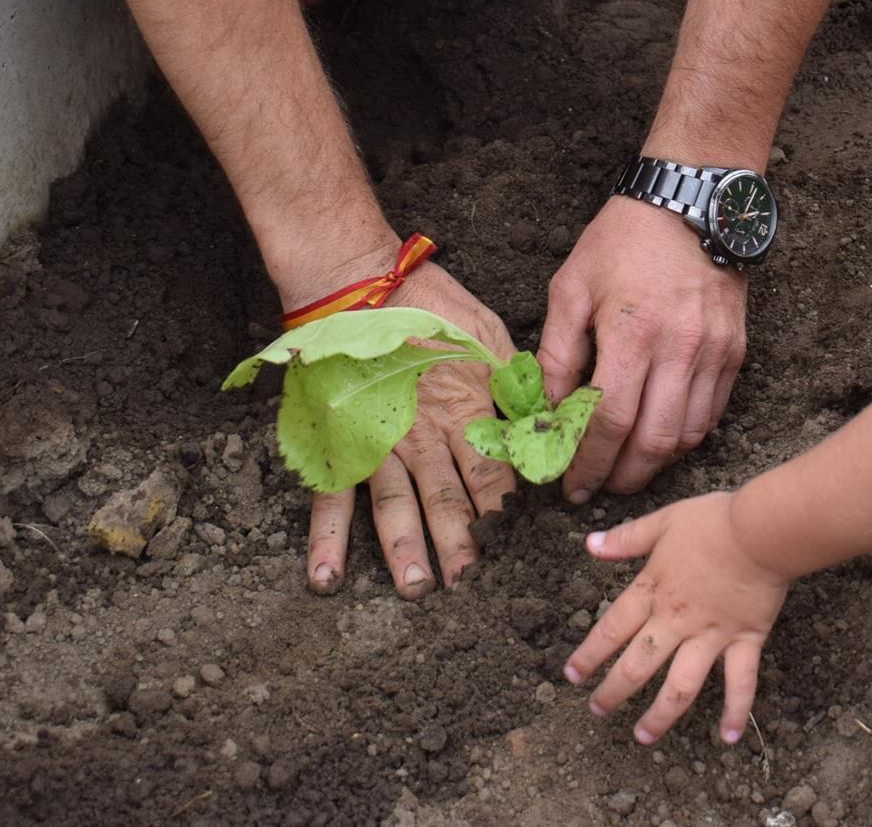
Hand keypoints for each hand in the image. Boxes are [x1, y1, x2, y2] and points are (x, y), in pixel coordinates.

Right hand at [297, 255, 518, 598]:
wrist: (357, 284)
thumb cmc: (429, 304)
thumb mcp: (487, 336)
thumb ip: (514, 382)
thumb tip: (546, 419)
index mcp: (465, 411)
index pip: (494, 472)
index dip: (505, 509)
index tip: (519, 543)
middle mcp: (423, 436)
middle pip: (448, 498)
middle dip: (462, 544)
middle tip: (471, 585)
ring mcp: (379, 443)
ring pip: (396, 505)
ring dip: (406, 550)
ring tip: (417, 588)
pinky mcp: (341, 441)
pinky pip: (330, 496)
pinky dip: (325, 539)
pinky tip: (325, 578)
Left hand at [539, 198, 746, 502]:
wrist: (691, 202)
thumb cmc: (622, 241)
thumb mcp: (571, 288)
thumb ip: (556, 354)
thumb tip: (547, 411)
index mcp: (632, 332)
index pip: (610, 421)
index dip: (587, 462)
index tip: (568, 485)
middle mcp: (679, 348)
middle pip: (653, 441)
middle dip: (621, 477)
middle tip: (596, 486)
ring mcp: (713, 351)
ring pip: (687, 434)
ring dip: (654, 463)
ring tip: (626, 467)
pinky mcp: (735, 350)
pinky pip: (712, 412)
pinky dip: (684, 436)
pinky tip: (660, 437)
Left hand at [564, 493, 788, 743]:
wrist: (762, 530)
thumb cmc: (714, 521)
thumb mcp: (664, 521)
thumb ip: (627, 538)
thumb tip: (589, 544)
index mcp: (654, 590)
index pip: (612, 628)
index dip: (589, 654)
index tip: (572, 676)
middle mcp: (677, 620)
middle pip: (637, 665)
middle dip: (613, 692)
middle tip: (598, 711)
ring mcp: (711, 636)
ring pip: (680, 686)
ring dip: (659, 715)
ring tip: (643, 736)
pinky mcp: (746, 641)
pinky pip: (740, 683)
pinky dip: (735, 711)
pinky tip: (727, 737)